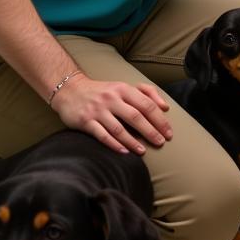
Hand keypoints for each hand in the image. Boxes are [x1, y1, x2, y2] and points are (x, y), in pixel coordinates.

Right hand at [51, 74, 172, 154]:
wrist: (70, 90)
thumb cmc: (104, 91)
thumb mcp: (124, 87)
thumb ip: (146, 93)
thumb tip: (165, 107)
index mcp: (124, 89)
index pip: (146, 104)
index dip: (159, 119)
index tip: (168, 132)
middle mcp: (112, 99)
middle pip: (136, 116)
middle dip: (150, 131)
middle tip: (161, 142)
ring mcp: (98, 110)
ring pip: (119, 128)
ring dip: (133, 141)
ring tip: (143, 151)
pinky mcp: (85, 121)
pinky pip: (102, 135)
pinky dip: (114, 144)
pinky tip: (124, 152)